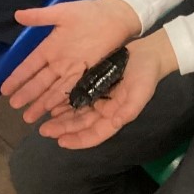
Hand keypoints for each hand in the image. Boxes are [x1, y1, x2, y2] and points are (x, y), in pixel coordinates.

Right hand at [1, 0, 141, 122]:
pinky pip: (72, 90)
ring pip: (53, 90)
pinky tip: (52, 111)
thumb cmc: (89, 13)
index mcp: (51, 47)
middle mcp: (59, 61)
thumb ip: (40, 16)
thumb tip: (16, 14)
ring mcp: (73, 69)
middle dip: (27, 94)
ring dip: (41, 103)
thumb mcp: (62, 12)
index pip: (30, 65)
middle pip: (40, 81)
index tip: (4, 89)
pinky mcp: (87, 74)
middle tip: (13, 108)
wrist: (116, 16)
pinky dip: (61, 101)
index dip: (17, 77)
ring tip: (28, 116)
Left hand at [38, 29, 177, 148]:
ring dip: (62, 118)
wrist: (149, 52)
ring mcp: (100, 98)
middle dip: (63, 129)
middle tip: (44, 130)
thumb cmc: (146, 74)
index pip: (95, 134)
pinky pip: (78, 96)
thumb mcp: (141, 91)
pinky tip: (53, 102)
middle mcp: (105, 110)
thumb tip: (115, 123)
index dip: (78, 140)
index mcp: (116, 116)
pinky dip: (66, 101)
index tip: (61, 141)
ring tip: (44, 120)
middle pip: (82, 124)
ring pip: (77, 112)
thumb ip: (130, 109)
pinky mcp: (95, 85)